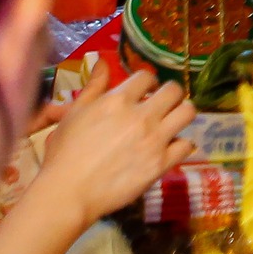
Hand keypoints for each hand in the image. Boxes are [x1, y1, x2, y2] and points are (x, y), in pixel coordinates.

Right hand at [35, 68, 194, 226]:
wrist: (69, 192)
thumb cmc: (64, 152)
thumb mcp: (74, 113)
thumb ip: (93, 86)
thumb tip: (102, 61)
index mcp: (118, 100)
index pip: (147, 76)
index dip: (147, 81)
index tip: (145, 91)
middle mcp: (141, 116)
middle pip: (174, 90)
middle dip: (170, 93)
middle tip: (163, 103)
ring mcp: (155, 139)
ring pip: (188, 113)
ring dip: (182, 113)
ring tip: (172, 121)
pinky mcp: (162, 163)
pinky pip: (187, 145)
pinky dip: (182, 145)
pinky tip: (173, 147)